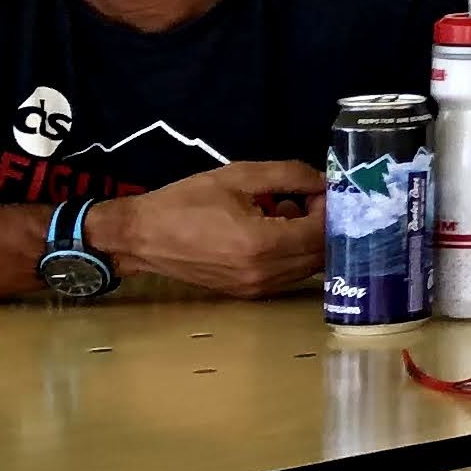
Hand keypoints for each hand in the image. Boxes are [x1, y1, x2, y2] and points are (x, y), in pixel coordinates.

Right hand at [96, 162, 326, 296]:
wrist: (140, 236)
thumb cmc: (186, 201)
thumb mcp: (239, 176)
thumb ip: (290, 176)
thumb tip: (325, 182)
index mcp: (263, 244)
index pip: (322, 232)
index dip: (330, 208)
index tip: (319, 189)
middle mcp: (264, 273)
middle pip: (321, 253)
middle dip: (324, 224)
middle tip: (309, 199)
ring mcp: (256, 288)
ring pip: (308, 267)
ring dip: (309, 240)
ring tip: (286, 211)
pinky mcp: (247, 294)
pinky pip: (288, 275)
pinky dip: (293, 254)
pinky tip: (272, 230)